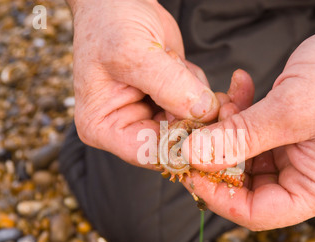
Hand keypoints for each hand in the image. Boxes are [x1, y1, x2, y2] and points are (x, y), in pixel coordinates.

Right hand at [66, 0, 219, 166]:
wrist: (118, 0)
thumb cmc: (110, 23)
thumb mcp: (133, 53)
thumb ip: (169, 86)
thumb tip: (205, 112)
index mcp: (103, 126)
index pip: (148, 153)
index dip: (181, 144)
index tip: (207, 124)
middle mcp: (126, 127)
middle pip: (173, 142)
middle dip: (195, 119)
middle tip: (211, 96)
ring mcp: (149, 115)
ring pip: (191, 125)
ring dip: (197, 98)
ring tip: (175, 63)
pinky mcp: (168, 101)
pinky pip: (197, 107)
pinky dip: (199, 88)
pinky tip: (180, 64)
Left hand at [181, 0, 314, 229]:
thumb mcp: (289, 110)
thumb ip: (238, 137)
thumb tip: (193, 156)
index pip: (260, 213)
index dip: (219, 196)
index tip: (190, 171)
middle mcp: (312, 180)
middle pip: (249, 187)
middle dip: (219, 158)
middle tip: (196, 135)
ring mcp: (302, 159)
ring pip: (247, 158)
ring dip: (228, 131)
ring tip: (223, 103)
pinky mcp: (292, 137)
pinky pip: (255, 136)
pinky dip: (241, 117)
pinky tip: (238, 90)